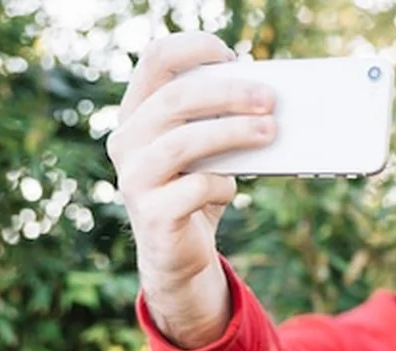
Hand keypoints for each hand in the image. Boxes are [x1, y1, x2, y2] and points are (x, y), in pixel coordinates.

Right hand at [105, 32, 275, 295]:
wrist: (179, 256)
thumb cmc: (195, 191)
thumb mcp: (204, 149)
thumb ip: (215, 119)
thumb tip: (260, 93)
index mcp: (136, 114)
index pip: (155, 60)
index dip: (193, 49)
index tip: (231, 54)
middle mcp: (126, 142)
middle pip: (175, 99)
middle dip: (228, 94)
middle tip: (268, 98)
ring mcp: (134, 178)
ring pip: (184, 142)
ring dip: (233, 132)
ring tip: (270, 131)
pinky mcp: (152, 214)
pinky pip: (195, 188)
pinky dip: (222, 185)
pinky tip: (230, 189)